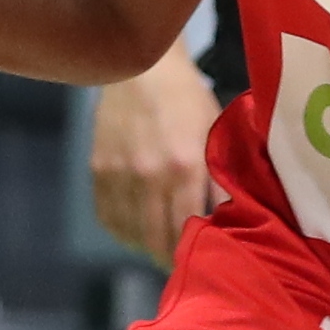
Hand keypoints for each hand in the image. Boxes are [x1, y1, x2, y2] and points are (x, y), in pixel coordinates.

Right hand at [86, 47, 216, 268]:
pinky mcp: (98, 169)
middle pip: (157, 238)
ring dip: (145, 245)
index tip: (202, 261)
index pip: (188, 228)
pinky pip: (107, 216)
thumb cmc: (187, 99)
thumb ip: (222, 176)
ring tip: (159, 246)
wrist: (142, 68)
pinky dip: (121, 230)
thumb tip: (231, 216)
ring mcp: (119, 173)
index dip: (194, 250)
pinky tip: (134, 231)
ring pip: (130, 232)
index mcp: (184, 166)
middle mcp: (149, 175)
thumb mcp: (214, 133)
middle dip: (169, 255)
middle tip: (181, 262)